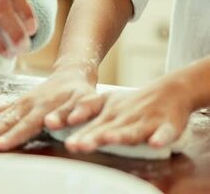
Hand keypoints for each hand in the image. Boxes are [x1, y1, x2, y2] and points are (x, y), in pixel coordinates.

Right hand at [0, 66, 96, 150]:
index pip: (25, 125)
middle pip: (4, 122)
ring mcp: (19, 104)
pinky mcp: (15, 103)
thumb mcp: (85, 101)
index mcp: (43, 107)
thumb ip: (70, 112)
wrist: (71, 74)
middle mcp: (27, 105)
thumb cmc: (81, 92)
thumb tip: (52, 122)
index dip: (12, 136)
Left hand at [64, 81, 192, 152]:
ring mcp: (145, 122)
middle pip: (106, 129)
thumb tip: (68, 119)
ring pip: (132, 131)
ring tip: (108, 139)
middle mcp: (124, 118)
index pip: (91, 126)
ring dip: (121, 135)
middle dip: (91, 138)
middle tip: (75, 145)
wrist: (170, 91)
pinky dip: (161, 137)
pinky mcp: (167, 126)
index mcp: (109, 115)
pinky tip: (155, 143)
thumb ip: (88, 108)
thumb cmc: (132, 102)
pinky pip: (165, 133)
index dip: (78, 134)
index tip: (67, 143)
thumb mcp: (107, 101)